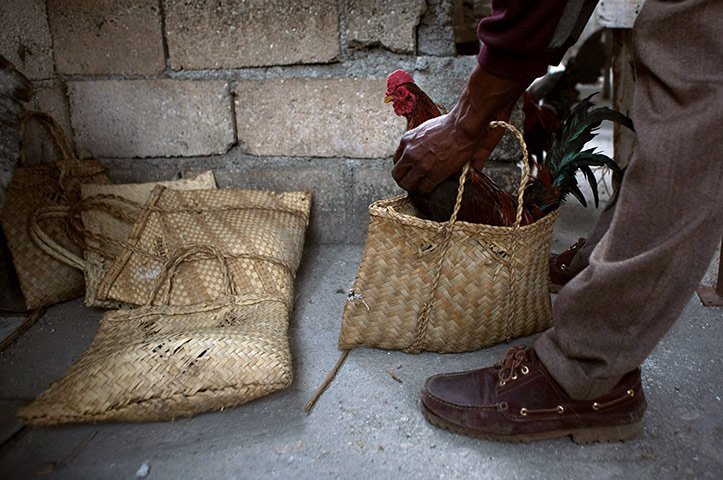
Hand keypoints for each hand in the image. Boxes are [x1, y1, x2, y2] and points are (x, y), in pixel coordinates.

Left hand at [391, 65, 531, 195]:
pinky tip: (429, 191)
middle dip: (403, 180)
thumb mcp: (425, 129)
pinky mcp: (432, 174)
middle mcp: (409, 153)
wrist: (462, 127)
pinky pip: (423, 189)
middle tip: (411, 183)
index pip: (396, 160)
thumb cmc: (449, 124)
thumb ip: (419, 141)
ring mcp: (420, 164)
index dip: (403, 167)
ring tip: (419, 189)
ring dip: (412, 188)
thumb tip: (421, 151)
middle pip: (397, 174)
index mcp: (407, 140)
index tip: (409, 170)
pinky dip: (424, 192)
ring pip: (406, 185)